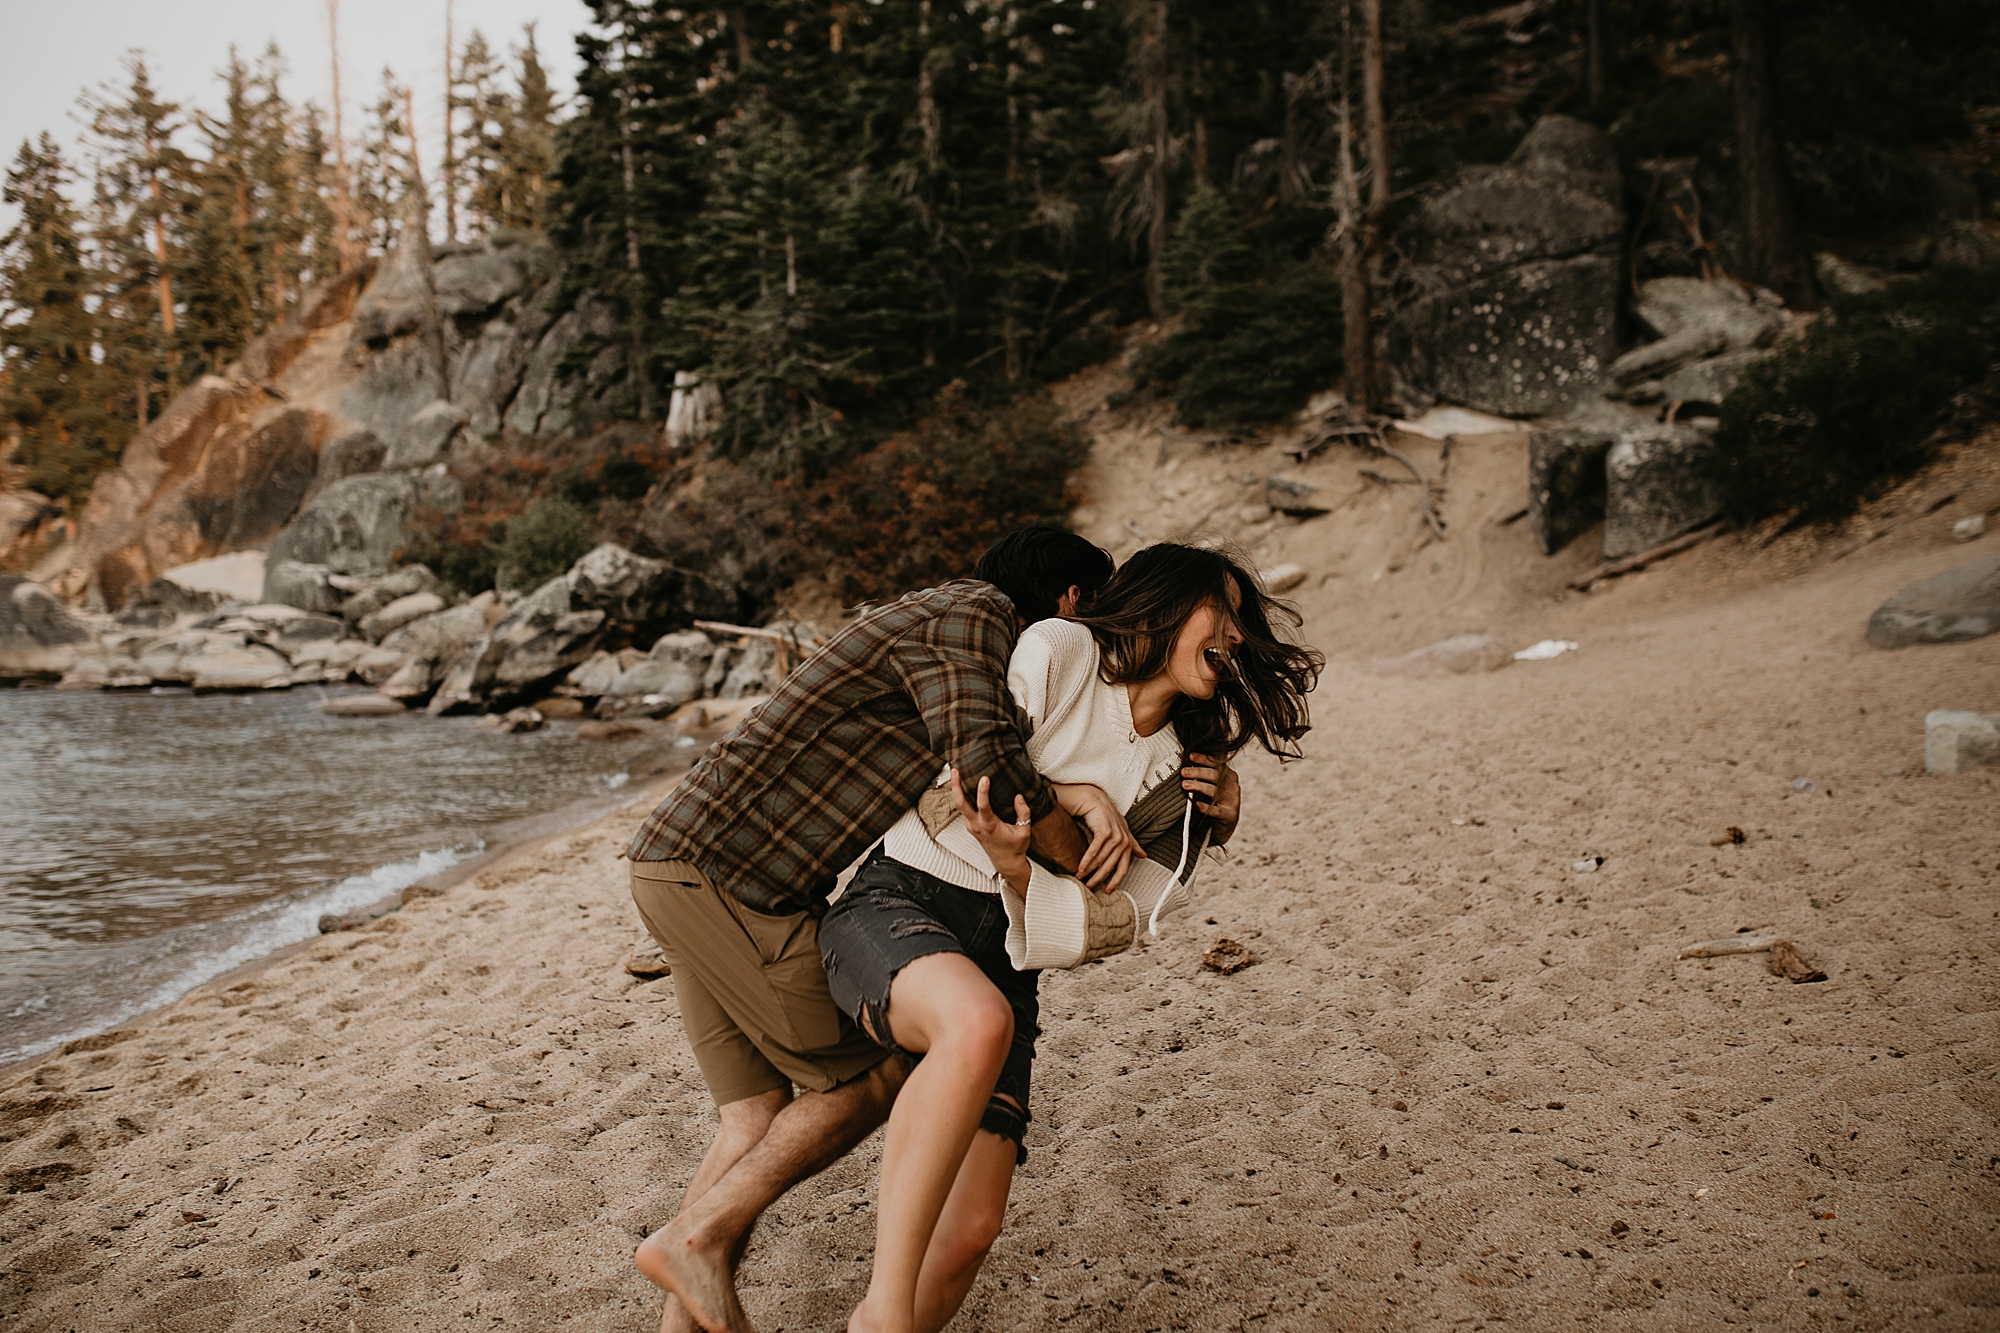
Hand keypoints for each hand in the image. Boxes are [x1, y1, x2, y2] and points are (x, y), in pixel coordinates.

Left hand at [950, 767, 1031, 893]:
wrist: (1005, 862)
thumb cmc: (1015, 847)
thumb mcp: (1024, 831)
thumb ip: (1023, 814)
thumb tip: (1019, 797)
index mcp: (990, 826)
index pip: (983, 806)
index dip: (982, 792)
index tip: (985, 778)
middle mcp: (977, 825)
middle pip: (961, 803)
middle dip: (956, 786)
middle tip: (956, 770)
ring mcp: (971, 826)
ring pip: (959, 805)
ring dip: (956, 789)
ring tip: (956, 772)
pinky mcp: (970, 825)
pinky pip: (963, 808)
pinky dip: (961, 796)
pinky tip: (963, 785)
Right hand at [1051, 782, 1143, 892]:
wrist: (1091, 797)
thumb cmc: (1103, 814)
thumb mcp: (1119, 830)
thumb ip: (1131, 843)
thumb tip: (1143, 855)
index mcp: (1128, 842)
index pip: (1124, 867)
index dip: (1116, 881)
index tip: (1107, 891)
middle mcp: (1124, 839)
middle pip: (1111, 866)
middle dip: (1099, 878)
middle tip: (1089, 887)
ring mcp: (1115, 835)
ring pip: (1102, 859)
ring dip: (1090, 871)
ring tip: (1080, 878)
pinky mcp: (1104, 830)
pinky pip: (1094, 850)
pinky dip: (1086, 861)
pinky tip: (1080, 868)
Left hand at [1182, 753, 1240, 843]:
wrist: (1223, 827)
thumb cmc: (1213, 802)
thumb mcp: (1211, 786)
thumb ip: (1203, 775)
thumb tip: (1184, 763)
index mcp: (1229, 776)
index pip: (1217, 763)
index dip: (1204, 759)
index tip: (1190, 756)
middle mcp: (1233, 787)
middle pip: (1216, 776)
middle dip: (1198, 772)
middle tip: (1183, 772)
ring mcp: (1233, 801)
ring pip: (1216, 791)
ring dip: (1199, 787)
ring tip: (1185, 785)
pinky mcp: (1230, 816)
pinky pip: (1217, 811)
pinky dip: (1206, 807)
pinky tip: (1197, 805)